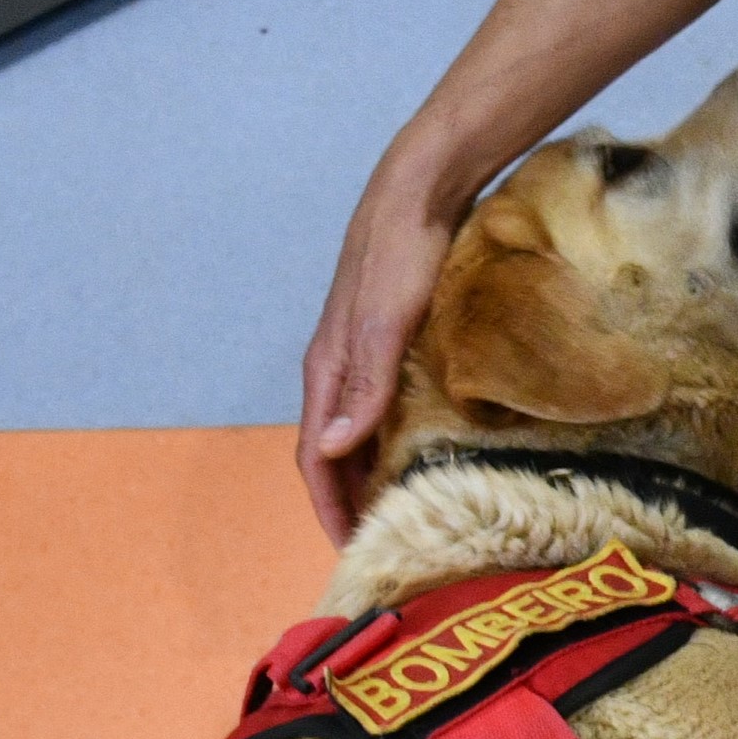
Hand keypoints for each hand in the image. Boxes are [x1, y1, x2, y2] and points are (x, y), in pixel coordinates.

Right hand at [298, 169, 460, 540]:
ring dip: (369, 473)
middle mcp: (337, 368)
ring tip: (400, 511)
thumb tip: (330, 452)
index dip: (328, 506)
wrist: (422, 189)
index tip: (351, 550)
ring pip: (357, 430)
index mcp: (326, 370)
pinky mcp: (390, 340)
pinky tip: (422, 451)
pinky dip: (392, 439)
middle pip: (333, 452)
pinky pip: (381, 406)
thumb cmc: (401, 252)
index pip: (315, 458)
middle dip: (348, 500)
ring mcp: (362, 354)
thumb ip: (364, 387)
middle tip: (381, 544)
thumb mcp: (385, 323)